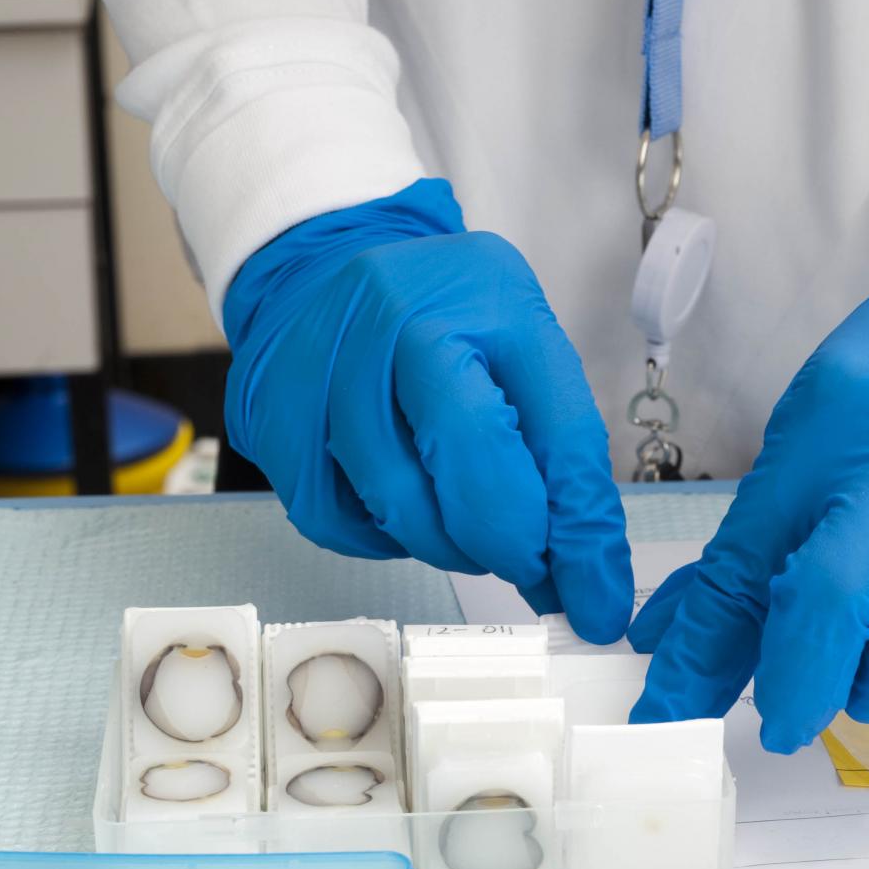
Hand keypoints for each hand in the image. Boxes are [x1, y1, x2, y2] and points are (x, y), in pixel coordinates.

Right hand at [222, 179, 632, 642]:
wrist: (324, 268)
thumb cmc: (444, 320)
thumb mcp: (524, 352)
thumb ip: (560, 459)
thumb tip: (584, 577)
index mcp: (490, 298)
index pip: (558, 434)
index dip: (581, 534)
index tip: (596, 600)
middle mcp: (401, 317)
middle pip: (470, 466)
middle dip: (509, 543)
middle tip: (528, 567)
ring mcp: (325, 363)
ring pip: (401, 508)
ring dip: (448, 546)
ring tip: (465, 528)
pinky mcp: (272, 414)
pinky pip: (336, 523)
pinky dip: (382, 540)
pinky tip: (401, 508)